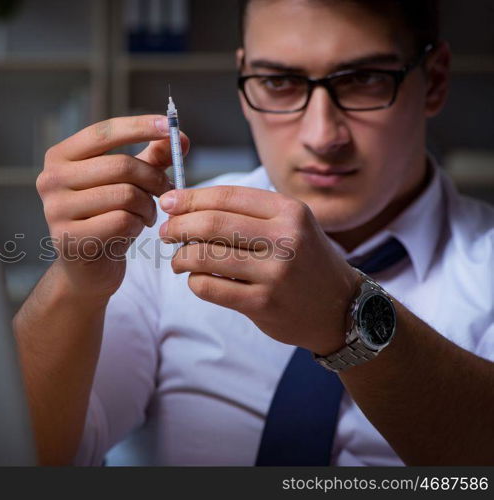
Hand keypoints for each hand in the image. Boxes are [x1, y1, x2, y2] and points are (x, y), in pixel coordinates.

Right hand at [37, 115, 189, 301]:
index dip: (139, 126)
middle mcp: (51, 179)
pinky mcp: (69, 238)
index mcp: (60, 157)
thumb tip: (181, 137)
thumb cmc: (108, 218)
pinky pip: (121, 222)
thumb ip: (151, 158)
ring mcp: (56, 210)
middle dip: (153, 178)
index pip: (103, 132)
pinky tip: (135, 229)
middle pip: (120, 165)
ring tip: (148, 214)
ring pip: (124, 195)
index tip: (170, 127)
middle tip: (167, 190)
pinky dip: (137, 225)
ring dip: (148, 205)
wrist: (88, 269)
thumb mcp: (128, 183)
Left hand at [158, 186, 360, 354]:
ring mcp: (275, 273)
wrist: (340, 308)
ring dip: (180, 257)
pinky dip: (195, 282)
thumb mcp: (290, 225)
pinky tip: (197, 279)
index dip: (190, 198)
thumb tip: (185, 204)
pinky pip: (210, 288)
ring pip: (204, 256)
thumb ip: (246, 213)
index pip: (226, 196)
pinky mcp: (263, 304)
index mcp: (289, 211)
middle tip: (166, 232)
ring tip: (178, 259)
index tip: (169, 201)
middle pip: (211, 224)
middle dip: (178, 226)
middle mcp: (285, 239)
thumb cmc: (305, 260)